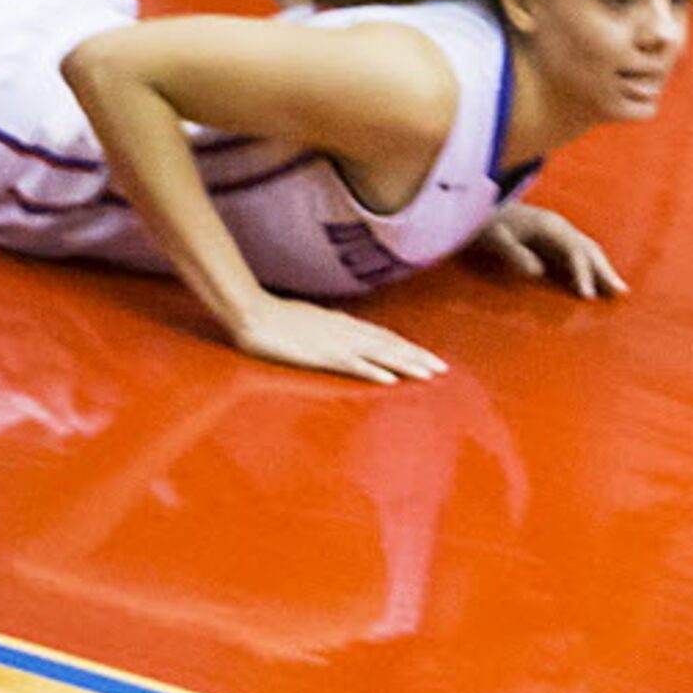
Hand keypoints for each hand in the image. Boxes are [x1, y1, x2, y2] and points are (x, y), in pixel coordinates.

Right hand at [225, 294, 447, 383]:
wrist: (250, 312)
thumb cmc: (275, 317)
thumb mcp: (310, 321)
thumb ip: (330, 329)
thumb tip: (345, 336)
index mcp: (343, 323)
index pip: (383, 336)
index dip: (407, 347)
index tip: (429, 357)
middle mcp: (346, 330)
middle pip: (389, 344)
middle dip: (417, 356)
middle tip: (443, 368)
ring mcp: (335, 342)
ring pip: (379, 353)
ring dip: (406, 364)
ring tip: (429, 374)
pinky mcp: (320, 354)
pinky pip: (351, 364)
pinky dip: (373, 371)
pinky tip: (391, 380)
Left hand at [479, 203, 627, 298]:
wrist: (478, 204)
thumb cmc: (484, 222)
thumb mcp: (492, 237)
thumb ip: (513, 253)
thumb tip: (537, 272)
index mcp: (549, 225)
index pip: (575, 251)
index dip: (583, 274)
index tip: (587, 297)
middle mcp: (560, 227)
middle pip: (590, 250)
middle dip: (606, 272)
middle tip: (621, 294)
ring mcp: (559, 232)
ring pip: (589, 252)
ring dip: (604, 271)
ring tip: (618, 292)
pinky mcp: (555, 240)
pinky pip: (581, 255)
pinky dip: (593, 269)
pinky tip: (597, 283)